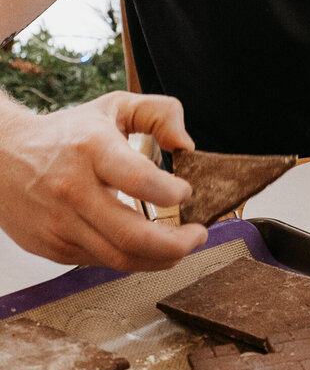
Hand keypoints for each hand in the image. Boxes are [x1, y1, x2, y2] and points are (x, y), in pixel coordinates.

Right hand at [0, 93, 205, 271]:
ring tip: (180, 247)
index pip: (139, 180)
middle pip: (132, 235)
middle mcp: (73, 190)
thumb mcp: (114, 106)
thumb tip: (187, 144)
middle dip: (176, 244)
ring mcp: (60, 224)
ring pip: (119, 259)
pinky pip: (100, 263)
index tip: (187, 192)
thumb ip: (160, 113)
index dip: (171, 193)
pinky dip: (130, 260)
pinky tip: (145, 248)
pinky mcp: (52, 247)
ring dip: (160, 259)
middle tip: (198, 236)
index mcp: (92, 150)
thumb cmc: (64, 133)